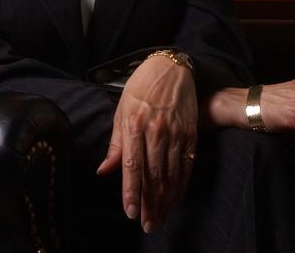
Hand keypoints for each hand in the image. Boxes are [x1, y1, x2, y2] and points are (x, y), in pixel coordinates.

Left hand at [96, 55, 197, 233]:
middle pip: (152, 175)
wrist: (171, 68)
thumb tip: (104, 171)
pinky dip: (181, 185)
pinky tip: (175, 199)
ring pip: (170, 174)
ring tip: (160, 218)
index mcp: (134, 125)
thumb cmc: (140, 89)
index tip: (131, 212)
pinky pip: (186, 165)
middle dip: (149, 203)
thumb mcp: (121, 110)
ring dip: (165, 199)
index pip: (132, 165)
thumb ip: (115, 143)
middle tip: (148, 225)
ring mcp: (175, 133)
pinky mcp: (190, 134)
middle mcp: (155, 131)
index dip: (131, 191)